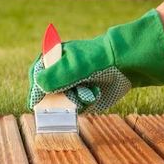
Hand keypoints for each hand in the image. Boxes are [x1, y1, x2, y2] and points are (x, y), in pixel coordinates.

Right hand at [27, 9, 163, 112]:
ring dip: (74, 101)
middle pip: (48, 91)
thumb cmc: (99, 60)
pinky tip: (94, 94)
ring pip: (62, 101)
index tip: (36, 103)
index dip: (36, 89)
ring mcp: (73, 83)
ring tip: (89, 92)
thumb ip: (56, 76)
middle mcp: (61, 71)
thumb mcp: (75, 67)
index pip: (37, 75)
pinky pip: (75, 106)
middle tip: (72, 97)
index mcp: (54, 58)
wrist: (127, 64)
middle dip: (59, 98)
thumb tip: (38, 86)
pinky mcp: (84, 94)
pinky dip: (83, 104)